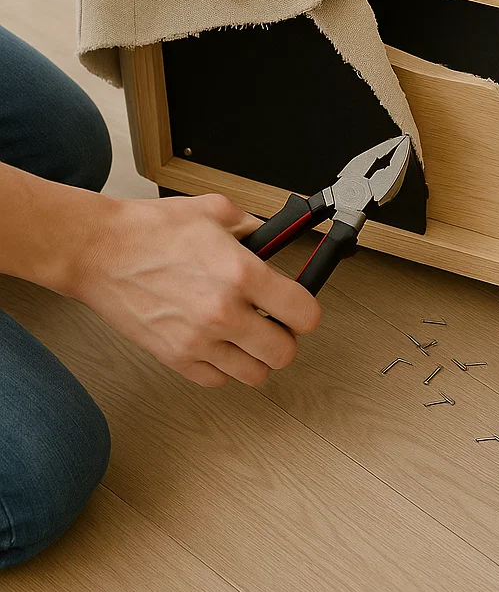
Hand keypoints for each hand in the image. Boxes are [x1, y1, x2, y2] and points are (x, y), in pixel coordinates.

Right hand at [66, 193, 321, 386]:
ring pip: (254, 374)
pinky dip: (224, 367)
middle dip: (286, 337)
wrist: (98, 251)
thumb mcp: (216, 211)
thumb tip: (275, 240)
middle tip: (276, 323)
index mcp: (242, 274)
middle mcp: (224, 314)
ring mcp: (198, 341)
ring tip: (248, 335)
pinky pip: (217, 380)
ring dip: (257, 356)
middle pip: (284, 352)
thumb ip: (255, 229)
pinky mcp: (174, 358)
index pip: (304, 314)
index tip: (300, 307)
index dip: (307, 311)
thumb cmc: (151, 230)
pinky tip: (220, 344)